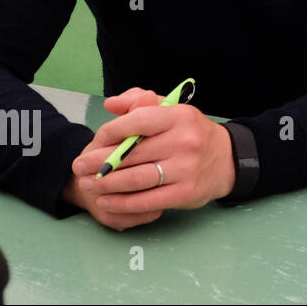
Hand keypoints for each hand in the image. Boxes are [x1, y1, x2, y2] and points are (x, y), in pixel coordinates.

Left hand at [63, 87, 235, 229]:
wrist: (227, 159)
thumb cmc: (191, 133)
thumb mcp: (172, 110)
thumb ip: (140, 103)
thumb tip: (111, 105)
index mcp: (180, 117)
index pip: (139, 121)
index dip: (112, 131)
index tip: (96, 139)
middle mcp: (185, 141)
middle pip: (132, 154)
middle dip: (99, 162)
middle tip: (79, 167)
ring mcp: (186, 169)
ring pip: (135, 179)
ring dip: (106, 184)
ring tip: (88, 184)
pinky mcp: (185, 193)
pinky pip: (146, 201)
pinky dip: (121, 203)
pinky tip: (106, 200)